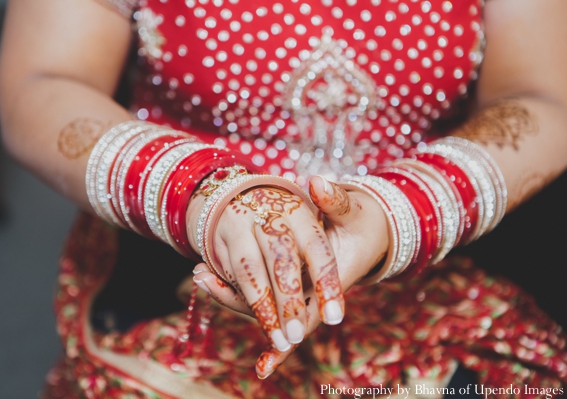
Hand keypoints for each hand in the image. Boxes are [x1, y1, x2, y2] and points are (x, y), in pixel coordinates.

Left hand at [192, 176, 389, 377]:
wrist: (368, 229)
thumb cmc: (364, 223)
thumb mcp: (354, 212)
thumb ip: (336, 200)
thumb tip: (316, 181)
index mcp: (333, 280)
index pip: (308, 312)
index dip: (285, 322)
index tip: (266, 350)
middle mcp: (312, 291)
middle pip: (275, 313)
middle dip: (239, 302)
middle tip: (203, 278)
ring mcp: (296, 287)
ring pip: (264, 303)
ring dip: (230, 293)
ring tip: (199, 273)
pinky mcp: (286, 280)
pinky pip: (261, 289)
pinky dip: (234, 285)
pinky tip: (207, 271)